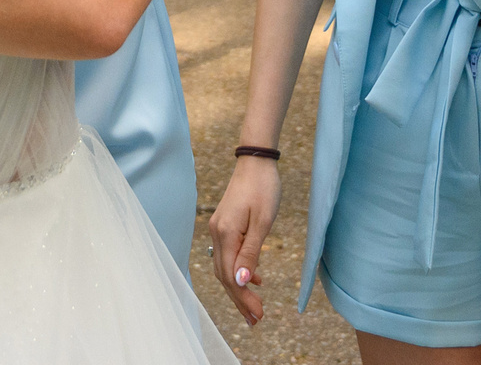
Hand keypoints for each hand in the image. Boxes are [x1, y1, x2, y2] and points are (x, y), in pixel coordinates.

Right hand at [208, 153, 280, 324]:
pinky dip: (239, 270)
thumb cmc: (263, 188)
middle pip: (224, 275)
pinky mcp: (224, 225)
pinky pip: (228, 254)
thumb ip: (251, 253)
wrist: (256, 161)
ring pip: (225, 267)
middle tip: (256, 320)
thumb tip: (241, 282)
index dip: (242, 298)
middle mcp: (216, 233)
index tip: (257, 315)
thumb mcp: (263, 222)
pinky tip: (255, 280)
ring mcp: (218, 229)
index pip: (230, 276)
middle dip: (239, 299)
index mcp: (225, 234)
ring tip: (254, 307)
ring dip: (238, 288)